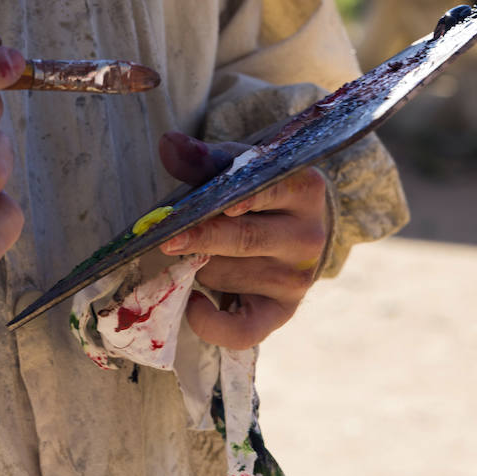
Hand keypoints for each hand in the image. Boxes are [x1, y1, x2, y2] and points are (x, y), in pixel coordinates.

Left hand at [158, 132, 327, 348]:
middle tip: (167, 239)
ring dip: (199, 266)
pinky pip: (242, 331)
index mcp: (303, 190)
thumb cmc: (255, 192)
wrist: (287, 228)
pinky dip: (210, 324)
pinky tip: (193, 304)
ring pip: (230, 276)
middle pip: (246, 239)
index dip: (245, 200)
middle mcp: (309, 237)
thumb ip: (202, 160)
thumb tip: (169, 144)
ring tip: (193, 254)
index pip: (271, 192)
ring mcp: (297, 280)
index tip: (224, 204)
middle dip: (202, 238)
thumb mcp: (236, 168)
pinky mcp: (281, 313)